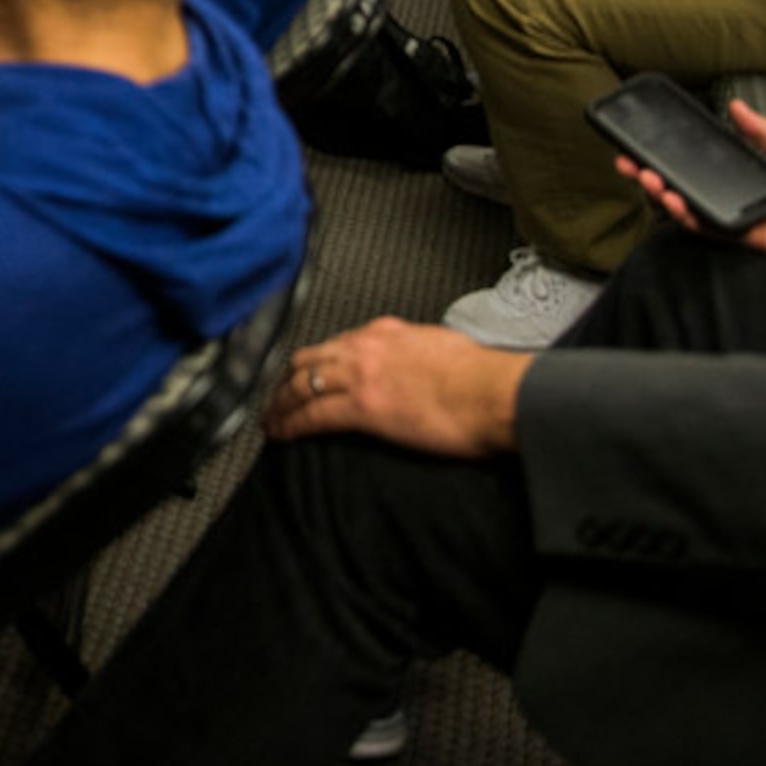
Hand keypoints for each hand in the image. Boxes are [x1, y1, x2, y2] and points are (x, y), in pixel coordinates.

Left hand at [265, 318, 531, 456]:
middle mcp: (365, 347)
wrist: (495, 394)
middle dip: (286, 379)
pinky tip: (280, 433)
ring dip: (279, 403)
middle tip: (277, 397)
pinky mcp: (361, 408)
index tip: (306, 374)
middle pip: (307, 359)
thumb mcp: (443, 347)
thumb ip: (419, 352)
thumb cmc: (483, 378)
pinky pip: (311, 416)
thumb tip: (419, 364)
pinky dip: (289, 424)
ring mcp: (360, 376)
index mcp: (387, 332)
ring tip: (270, 419)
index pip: (337, 344)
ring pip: (299, 385)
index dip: (316, 361)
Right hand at [622, 100, 765, 302]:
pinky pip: (703, 225)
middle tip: (627, 158)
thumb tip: (736, 106)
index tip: (649, 137)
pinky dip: (683, 213)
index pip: (701, 159)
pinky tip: (671, 198)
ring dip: (659, 190)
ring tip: (644, 174)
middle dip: (650, 170)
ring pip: (684, 203)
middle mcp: (734, 193)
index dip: (673, 150)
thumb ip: (762, 131)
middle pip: (682, 181)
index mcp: (746, 171)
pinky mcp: (737, 235)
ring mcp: (732, 215)